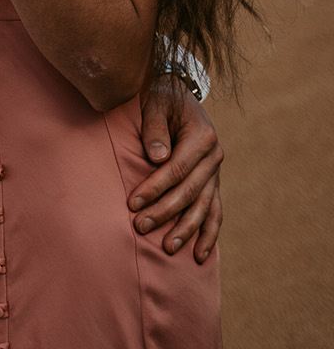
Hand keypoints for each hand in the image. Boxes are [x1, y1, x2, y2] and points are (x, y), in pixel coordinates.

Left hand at [128, 80, 223, 261]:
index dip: (155, 188)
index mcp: (202, 137)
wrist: (177, 93)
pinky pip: (214, 211)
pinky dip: (209, 233)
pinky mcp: (212, 182)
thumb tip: (157, 158)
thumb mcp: (154, 104)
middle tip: (141, 227)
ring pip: (203, 206)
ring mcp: (215, 172)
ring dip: (186, 229)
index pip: (176, 170)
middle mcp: (214, 156)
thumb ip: (154, 129)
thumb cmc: (160, 98)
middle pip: (189, 192)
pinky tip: (200, 254)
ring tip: (168, 248)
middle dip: (164, 212)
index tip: (132, 203)